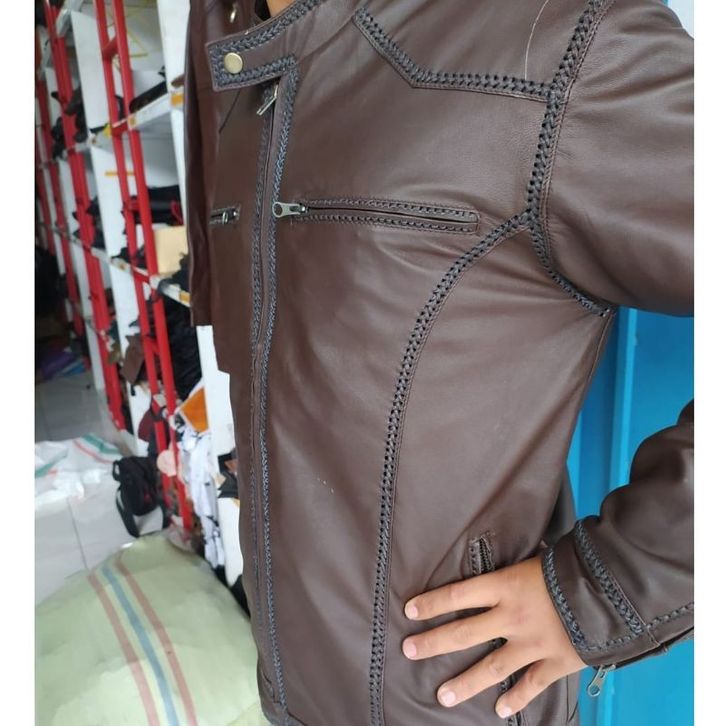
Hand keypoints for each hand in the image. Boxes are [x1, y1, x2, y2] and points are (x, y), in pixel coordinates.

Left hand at [402, 552, 586, 718]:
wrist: (614, 589)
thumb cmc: (573, 566)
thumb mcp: (536, 559)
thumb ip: (515, 570)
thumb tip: (504, 562)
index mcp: (505, 585)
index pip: (457, 595)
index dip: (431, 603)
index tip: (410, 610)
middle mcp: (512, 617)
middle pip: (464, 632)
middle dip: (433, 643)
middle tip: (409, 650)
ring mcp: (533, 643)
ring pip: (491, 667)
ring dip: (465, 683)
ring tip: (442, 696)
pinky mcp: (555, 662)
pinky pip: (530, 685)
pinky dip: (515, 699)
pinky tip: (499, 710)